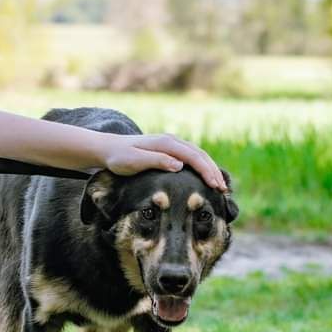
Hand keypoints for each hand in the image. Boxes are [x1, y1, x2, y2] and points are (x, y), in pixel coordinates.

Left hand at [101, 133, 226, 190]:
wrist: (107, 149)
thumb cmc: (119, 158)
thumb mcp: (135, 161)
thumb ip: (157, 161)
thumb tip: (180, 165)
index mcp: (166, 143)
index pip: (194, 157)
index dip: (207, 171)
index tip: (216, 186)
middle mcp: (172, 141)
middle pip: (200, 155)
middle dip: (214, 171)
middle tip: (224, 190)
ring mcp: (171, 144)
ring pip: (198, 155)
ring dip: (211, 169)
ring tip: (220, 186)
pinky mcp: (169, 150)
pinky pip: (191, 158)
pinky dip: (202, 167)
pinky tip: (206, 178)